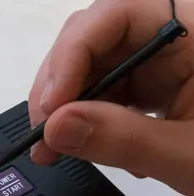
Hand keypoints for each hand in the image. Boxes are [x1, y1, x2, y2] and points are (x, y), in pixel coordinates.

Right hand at [29, 0, 193, 195]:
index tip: (50, 112)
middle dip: (60, 87)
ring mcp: (163, 59)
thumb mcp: (187, 153)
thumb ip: (121, 139)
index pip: (114, 16)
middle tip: (42, 136)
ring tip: (56, 149)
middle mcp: (175, 34)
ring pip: (95, 68)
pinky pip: (109, 91)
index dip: (70, 58)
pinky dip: (90, 120)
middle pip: (95, 40)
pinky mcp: (156, 84)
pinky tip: (90, 145)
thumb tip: (55, 129)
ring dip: (68, 109)